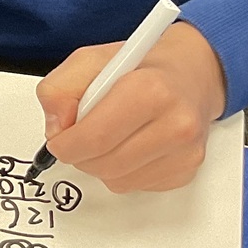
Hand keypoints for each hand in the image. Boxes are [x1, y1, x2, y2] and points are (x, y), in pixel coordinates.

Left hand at [36, 21, 226, 192]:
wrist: (190, 74)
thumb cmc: (141, 66)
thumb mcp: (90, 60)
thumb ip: (60, 89)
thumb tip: (56, 129)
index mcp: (151, 90)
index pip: (96, 137)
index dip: (66, 145)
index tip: (58, 141)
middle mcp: (176, 123)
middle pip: (105, 164)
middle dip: (80, 156)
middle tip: (78, 138)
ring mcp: (186, 151)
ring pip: (118, 181)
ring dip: (100, 165)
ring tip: (108, 136)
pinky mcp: (188, 170)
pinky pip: (137, 186)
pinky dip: (122, 171)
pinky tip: (130, 145)